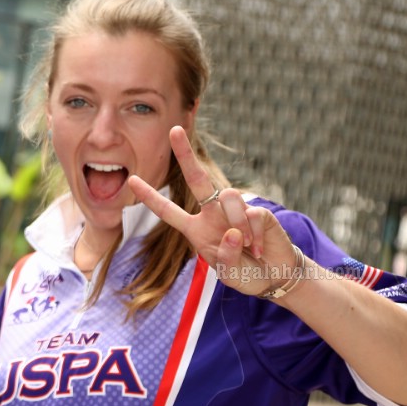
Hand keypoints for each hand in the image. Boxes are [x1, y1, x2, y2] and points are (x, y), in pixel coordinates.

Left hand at [126, 126, 299, 297]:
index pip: (169, 211)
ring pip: (229, 196)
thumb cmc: (245, 273)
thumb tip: (232, 232)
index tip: (132, 180)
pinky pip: (252, 214)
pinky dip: (255, 235)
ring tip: (247, 247)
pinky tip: (258, 248)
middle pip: (197, 179)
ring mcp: (236, 210)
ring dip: (237, 223)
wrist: (275, 276)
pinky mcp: (259, 211)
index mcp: (196, 229)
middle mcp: (213, 214)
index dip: (151, 197)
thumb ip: (225, 256)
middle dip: (185, 155)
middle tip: (174, 130)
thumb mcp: (228, 273)